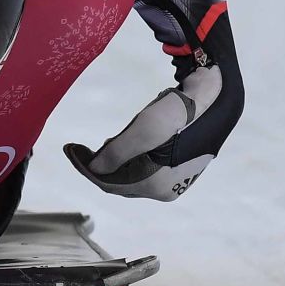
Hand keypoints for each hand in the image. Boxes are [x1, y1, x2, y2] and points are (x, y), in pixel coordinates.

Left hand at [64, 65, 221, 201]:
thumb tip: (93, 169)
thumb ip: (115, 153)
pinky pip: (144, 167)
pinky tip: (124, 142)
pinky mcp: (178, 168)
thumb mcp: (143, 130)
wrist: (215, 95)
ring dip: (114, 160)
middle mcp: (166, 190)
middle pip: (120, 181)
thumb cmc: (180, 111)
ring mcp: (174, 180)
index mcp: (157, 186)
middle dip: (99, 164)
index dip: (85, 168)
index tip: (69, 150)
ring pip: (131, 174)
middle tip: (80, 148)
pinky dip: (129, 157)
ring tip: (104, 142)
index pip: (109, 183)